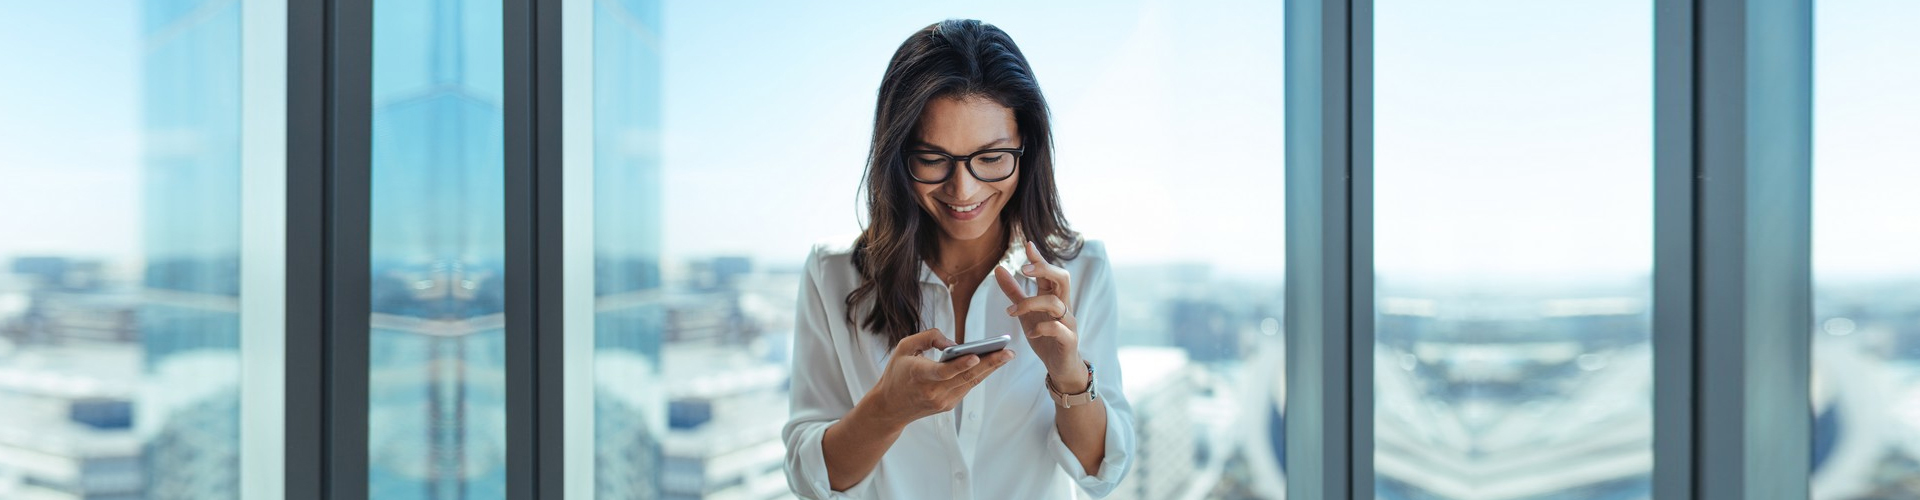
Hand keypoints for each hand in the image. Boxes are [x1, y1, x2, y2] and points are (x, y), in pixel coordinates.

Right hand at [865, 328, 1015, 426]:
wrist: (889, 407)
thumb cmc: (897, 372)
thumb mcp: (904, 348)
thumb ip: (928, 338)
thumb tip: (954, 344)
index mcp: (919, 375)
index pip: (943, 372)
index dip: (960, 365)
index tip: (976, 356)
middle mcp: (933, 391)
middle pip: (965, 377)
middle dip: (990, 364)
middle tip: (1009, 352)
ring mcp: (942, 401)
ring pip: (971, 382)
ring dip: (991, 369)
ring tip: (1007, 355)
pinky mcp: (948, 405)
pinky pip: (967, 386)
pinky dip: (980, 374)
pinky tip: (993, 363)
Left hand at [993, 240, 1084, 386]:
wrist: (1061, 365)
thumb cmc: (1045, 336)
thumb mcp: (1026, 313)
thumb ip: (1014, 292)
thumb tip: (998, 269)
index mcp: (1053, 296)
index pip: (1049, 272)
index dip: (1039, 258)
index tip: (1028, 244)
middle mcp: (1063, 305)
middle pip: (1062, 279)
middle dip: (1044, 270)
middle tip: (1023, 269)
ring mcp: (1068, 322)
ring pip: (1056, 303)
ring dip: (1031, 303)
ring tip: (1012, 313)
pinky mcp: (1069, 339)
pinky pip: (1059, 328)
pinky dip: (1042, 328)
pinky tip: (1030, 332)